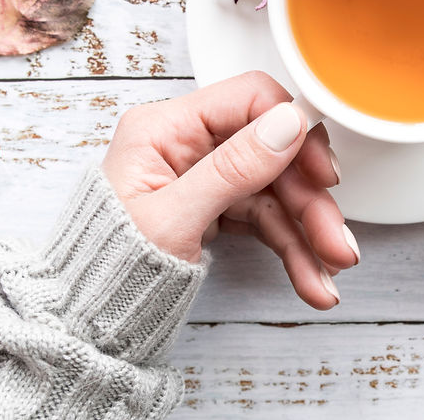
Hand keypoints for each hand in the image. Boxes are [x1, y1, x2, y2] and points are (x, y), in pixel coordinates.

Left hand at [101, 71, 358, 309]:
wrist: (87, 323)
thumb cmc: (107, 269)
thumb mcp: (172, 218)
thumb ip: (233, 168)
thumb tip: (288, 122)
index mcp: (165, 128)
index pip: (249, 100)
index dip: (294, 132)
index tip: (323, 173)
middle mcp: (188, 144)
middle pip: (272, 153)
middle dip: (309, 201)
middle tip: (336, 242)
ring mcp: (204, 176)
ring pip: (276, 191)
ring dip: (308, 232)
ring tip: (329, 273)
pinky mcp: (216, 206)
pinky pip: (266, 219)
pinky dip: (292, 249)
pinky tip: (311, 279)